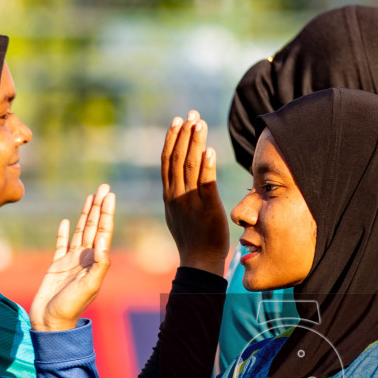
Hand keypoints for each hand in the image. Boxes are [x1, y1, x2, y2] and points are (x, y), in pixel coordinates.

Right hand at [30, 186, 115, 332]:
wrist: (51, 323)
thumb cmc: (70, 307)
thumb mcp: (89, 286)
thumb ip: (99, 265)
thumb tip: (103, 243)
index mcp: (95, 262)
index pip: (103, 232)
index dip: (106, 213)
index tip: (110, 195)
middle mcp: (85, 259)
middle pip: (93, 227)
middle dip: (98, 207)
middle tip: (103, 187)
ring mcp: (71, 261)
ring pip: (80, 232)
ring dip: (85, 214)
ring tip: (91, 197)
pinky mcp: (56, 266)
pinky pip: (61, 244)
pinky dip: (64, 232)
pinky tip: (66, 221)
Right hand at [162, 112, 227, 275]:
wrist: (199, 262)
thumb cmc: (194, 239)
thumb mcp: (179, 213)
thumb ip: (179, 194)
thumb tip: (178, 179)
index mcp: (170, 195)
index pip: (168, 161)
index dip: (172, 139)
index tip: (178, 121)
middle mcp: (177, 195)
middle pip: (177, 158)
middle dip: (184, 134)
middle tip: (190, 115)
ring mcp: (191, 202)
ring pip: (189, 166)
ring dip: (194, 143)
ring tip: (199, 123)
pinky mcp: (207, 209)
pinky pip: (205, 185)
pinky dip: (206, 166)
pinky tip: (210, 150)